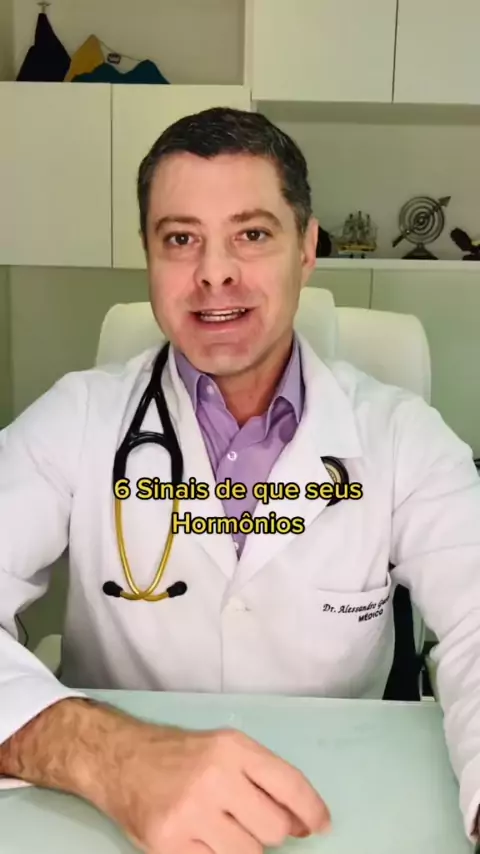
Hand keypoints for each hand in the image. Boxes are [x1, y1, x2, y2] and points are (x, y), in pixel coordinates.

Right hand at [0, 698, 329, 852]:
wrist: (120, 760)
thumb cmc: (179, 755)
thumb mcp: (223, 748)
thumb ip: (262, 777)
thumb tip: (301, 821)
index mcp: (233, 748)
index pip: (289, 784)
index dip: (312, 810)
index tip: (321, 825)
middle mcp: (215, 778)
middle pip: (273, 829)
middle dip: (270, 831)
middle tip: (251, 821)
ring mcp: (191, 813)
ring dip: (242, 847)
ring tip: (220, 826)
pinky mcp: (170, 844)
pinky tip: (202, 838)